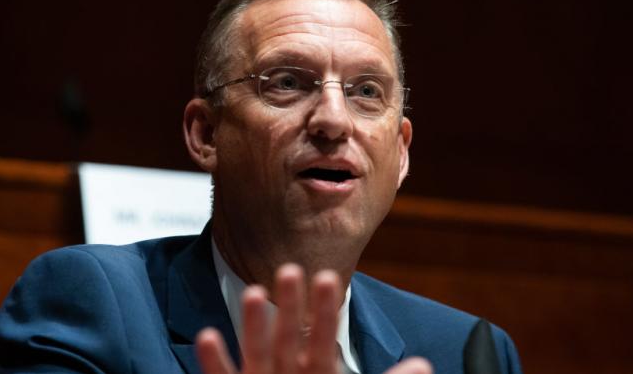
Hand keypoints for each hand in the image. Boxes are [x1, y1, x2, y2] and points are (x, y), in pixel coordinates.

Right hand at [195, 264, 432, 373]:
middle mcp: (287, 373)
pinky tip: (209, 337)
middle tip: (291, 269)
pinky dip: (215, 360)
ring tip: (253, 292)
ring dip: (253, 324)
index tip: (329, 278)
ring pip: (257, 351)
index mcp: (317, 373)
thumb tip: (423, 366)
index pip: (324, 337)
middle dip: (290, 305)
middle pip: (289, 335)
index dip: (326, 311)